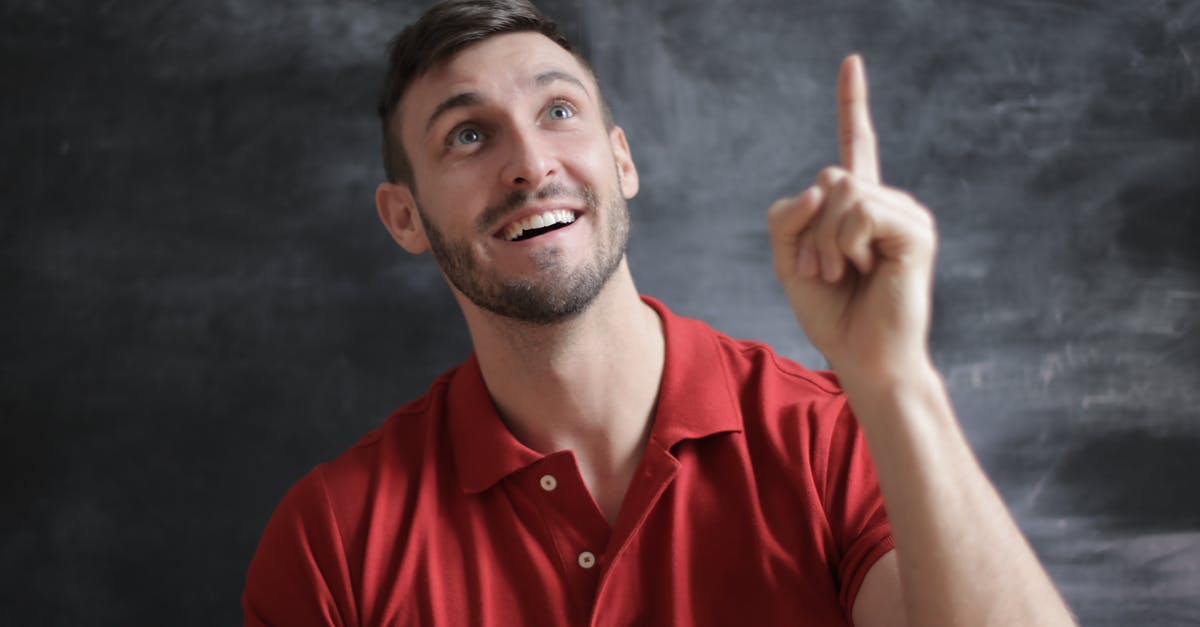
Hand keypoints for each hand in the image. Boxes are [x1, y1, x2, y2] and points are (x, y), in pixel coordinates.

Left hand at [767, 55, 936, 380]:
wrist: (863, 358)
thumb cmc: (831, 314)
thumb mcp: (790, 261)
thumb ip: (788, 217)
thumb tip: (822, 185)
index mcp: (858, 207)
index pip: (855, 145)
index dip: (852, 104)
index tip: (851, 62)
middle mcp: (885, 202)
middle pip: (827, 178)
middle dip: (808, 230)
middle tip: (823, 272)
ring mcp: (904, 214)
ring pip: (840, 192)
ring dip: (824, 242)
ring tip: (842, 275)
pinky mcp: (915, 231)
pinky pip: (860, 211)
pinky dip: (845, 244)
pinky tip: (864, 269)